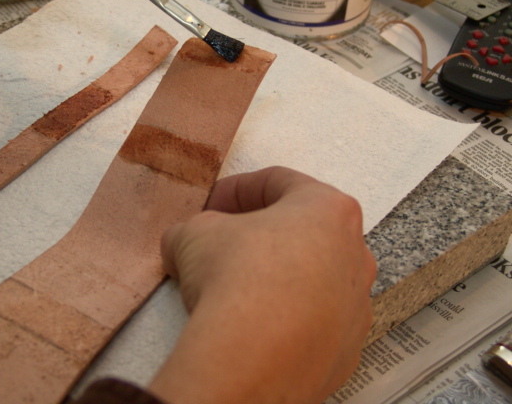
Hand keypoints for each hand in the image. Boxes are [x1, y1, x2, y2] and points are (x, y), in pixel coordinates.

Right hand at [150, 166, 376, 403]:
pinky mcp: (346, 349)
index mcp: (328, 209)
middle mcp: (354, 254)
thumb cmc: (236, 279)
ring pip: (313, 278)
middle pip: (303, 230)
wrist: (251, 357)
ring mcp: (355, 304)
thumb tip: (184, 243)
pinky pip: (314, 322)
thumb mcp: (195, 234)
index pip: (279, 182)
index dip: (236, 189)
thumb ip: (194, 229)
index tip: (212, 205)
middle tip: (222, 245)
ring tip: (236, 291)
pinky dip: (287, 319)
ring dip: (277, 278)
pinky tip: (254, 327)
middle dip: (260, 235)